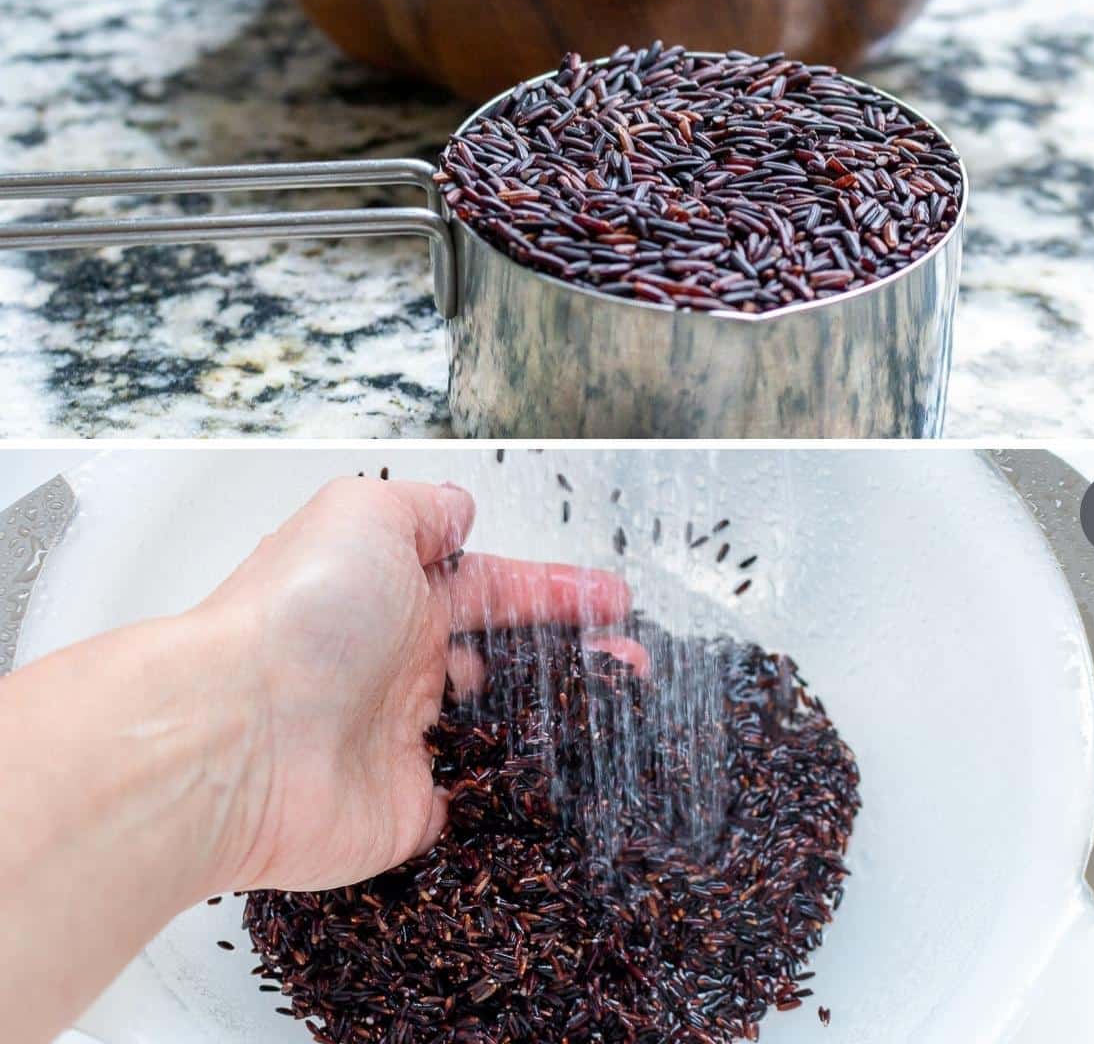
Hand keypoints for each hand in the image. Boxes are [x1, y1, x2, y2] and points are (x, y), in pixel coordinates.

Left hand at [188, 476, 633, 893]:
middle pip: (503, 659)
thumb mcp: (364, 514)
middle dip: (573, 656)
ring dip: (557, 722)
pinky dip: (509, 795)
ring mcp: (402, 740)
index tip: (612, 600)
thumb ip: (420, 508)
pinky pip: (469, 804)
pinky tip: (559, 780)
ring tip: (620, 713)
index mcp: (397, 597)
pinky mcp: (403, 811)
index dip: (557, 591)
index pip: (494, 589)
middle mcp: (401, 665)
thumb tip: (458, 511)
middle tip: (632, 661)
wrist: (235, 736)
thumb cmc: (302, 614)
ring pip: (497, 728)